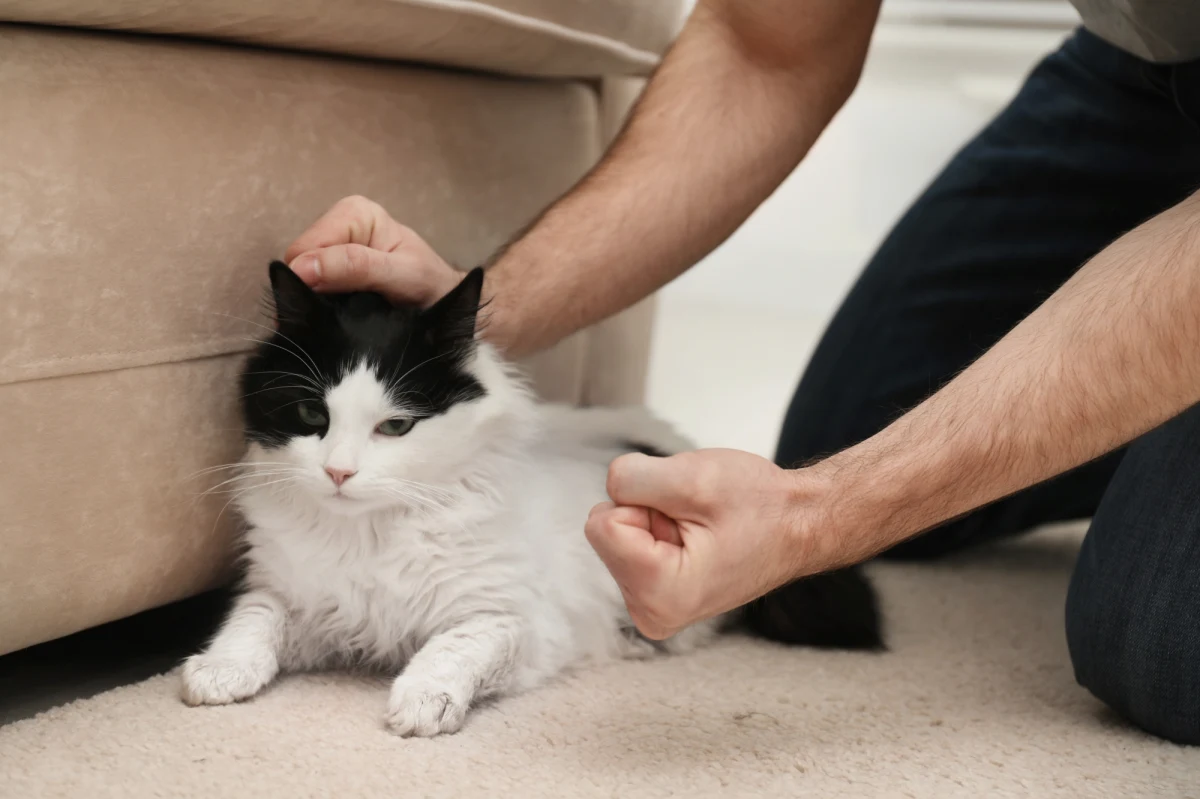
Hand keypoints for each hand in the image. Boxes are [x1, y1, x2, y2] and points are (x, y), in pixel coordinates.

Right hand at [284, 195, 462, 306]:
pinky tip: (340, 311)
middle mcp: (340, 223)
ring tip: (346, 311)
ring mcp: (334, 245)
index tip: (326, 306)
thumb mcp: (401, 275)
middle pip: (299, 261)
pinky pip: (311, 284)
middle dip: (312, 288)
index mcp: (354, 212)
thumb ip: (356, 267)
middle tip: (341, 311)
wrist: (442, 300)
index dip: (307, 278)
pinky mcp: (333, 266)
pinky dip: (321, 301)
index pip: (304, 248)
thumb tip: (305, 268)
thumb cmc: (430, 284)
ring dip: (317, 297)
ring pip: (302, 275)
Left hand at [585, 449, 816, 639]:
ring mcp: (653, 608)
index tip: (688, 513)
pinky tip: (695, 537)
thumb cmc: (761, 507)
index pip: (602, 523)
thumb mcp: (694, 477)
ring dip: (656, 518)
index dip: (643, 502)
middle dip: (648, 511)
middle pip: (607, 531)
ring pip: (618, 534)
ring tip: (701, 527)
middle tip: (697, 519)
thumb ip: (633, 478)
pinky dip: (658, 530)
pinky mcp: (654, 597)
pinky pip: (630, 544)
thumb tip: (609, 486)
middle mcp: (651, 613)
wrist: (799, 525)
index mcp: (660, 595)